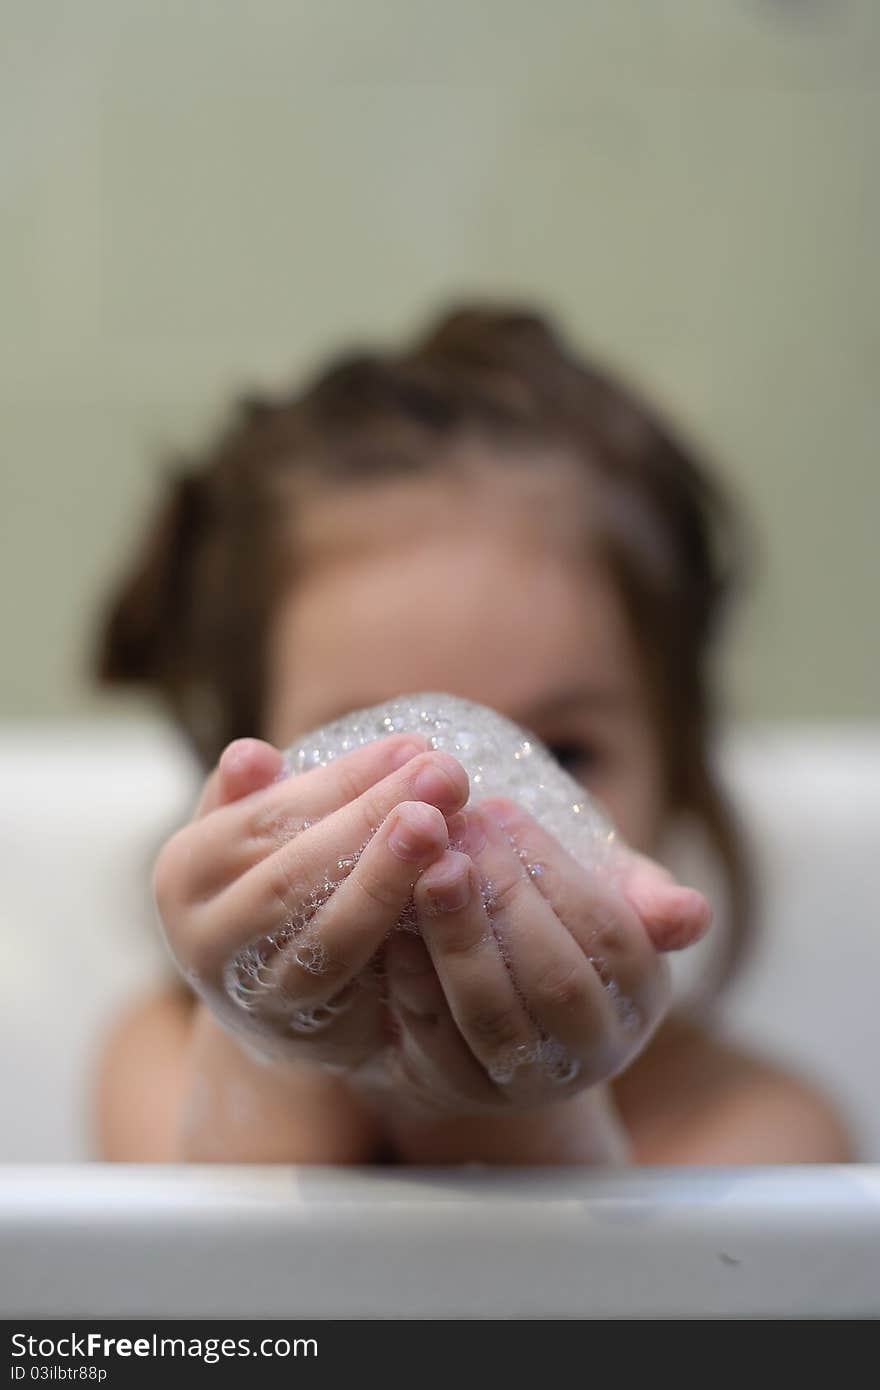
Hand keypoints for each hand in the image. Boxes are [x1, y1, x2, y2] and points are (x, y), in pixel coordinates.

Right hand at [152, 732, 468, 1069]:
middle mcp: (204, 940)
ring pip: (327, 939)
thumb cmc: (280, 885)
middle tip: (445, 774)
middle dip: (373, 820)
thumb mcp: (257, 835)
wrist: (287, 1001)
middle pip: (293, 875)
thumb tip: (251, 754)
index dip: (344, 779)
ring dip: (390, 879)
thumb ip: (257, 797)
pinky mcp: (314, 1040)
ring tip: (445, 825)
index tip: (412, 746)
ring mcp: (255, 999)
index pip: (268, 815)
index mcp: (184, 873)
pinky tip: (454, 892)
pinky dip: (406, 940)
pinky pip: (363, 989)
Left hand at [381, 795, 710, 1116]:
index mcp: (640, 995)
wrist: (483, 1000)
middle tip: (455, 833)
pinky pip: (434, 1038)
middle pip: (556, 981)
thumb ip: (640, 893)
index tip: (499, 810)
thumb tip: (693, 913)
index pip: (611, 934)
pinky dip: (414, 977)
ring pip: (493, 1017)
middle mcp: (595, 1051)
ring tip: (425, 871)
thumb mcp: (601, 896)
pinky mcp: (458, 1091)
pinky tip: (393, 923)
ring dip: (457, 937)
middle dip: (504, 900)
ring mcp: (526, 1082)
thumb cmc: (549, 922)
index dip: (554, 870)